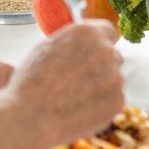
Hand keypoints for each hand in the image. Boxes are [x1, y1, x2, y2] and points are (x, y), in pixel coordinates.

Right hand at [4, 21, 125, 148]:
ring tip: (73, 97)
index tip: (93, 52)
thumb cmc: (32, 83)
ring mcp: (115, 76)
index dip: (99, 43)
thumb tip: (84, 41)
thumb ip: (72, 41)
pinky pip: (112, 99)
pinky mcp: (118, 100)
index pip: (107, 31)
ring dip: (100, 86)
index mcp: (88, 33)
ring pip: (112, 78)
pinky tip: (80, 109)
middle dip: (99, 66)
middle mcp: (106, 51)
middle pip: (111, 55)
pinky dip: (101, 104)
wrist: (30, 118)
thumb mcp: (47, 48)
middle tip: (78, 80)